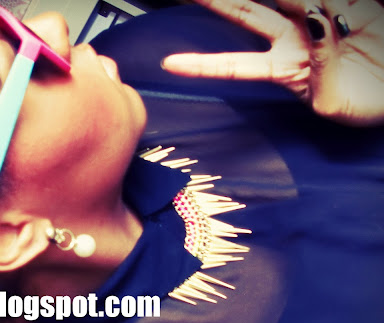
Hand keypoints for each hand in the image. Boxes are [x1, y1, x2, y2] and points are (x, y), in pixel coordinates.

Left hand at [161, 0, 383, 125]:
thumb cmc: (362, 105)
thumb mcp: (332, 100)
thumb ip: (319, 64)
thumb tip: (313, 17)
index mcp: (282, 68)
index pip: (232, 65)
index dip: (201, 65)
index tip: (168, 65)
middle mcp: (293, 37)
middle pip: (245, 11)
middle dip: (215, 0)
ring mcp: (316, 17)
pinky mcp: (348, 4)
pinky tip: (312, 1)